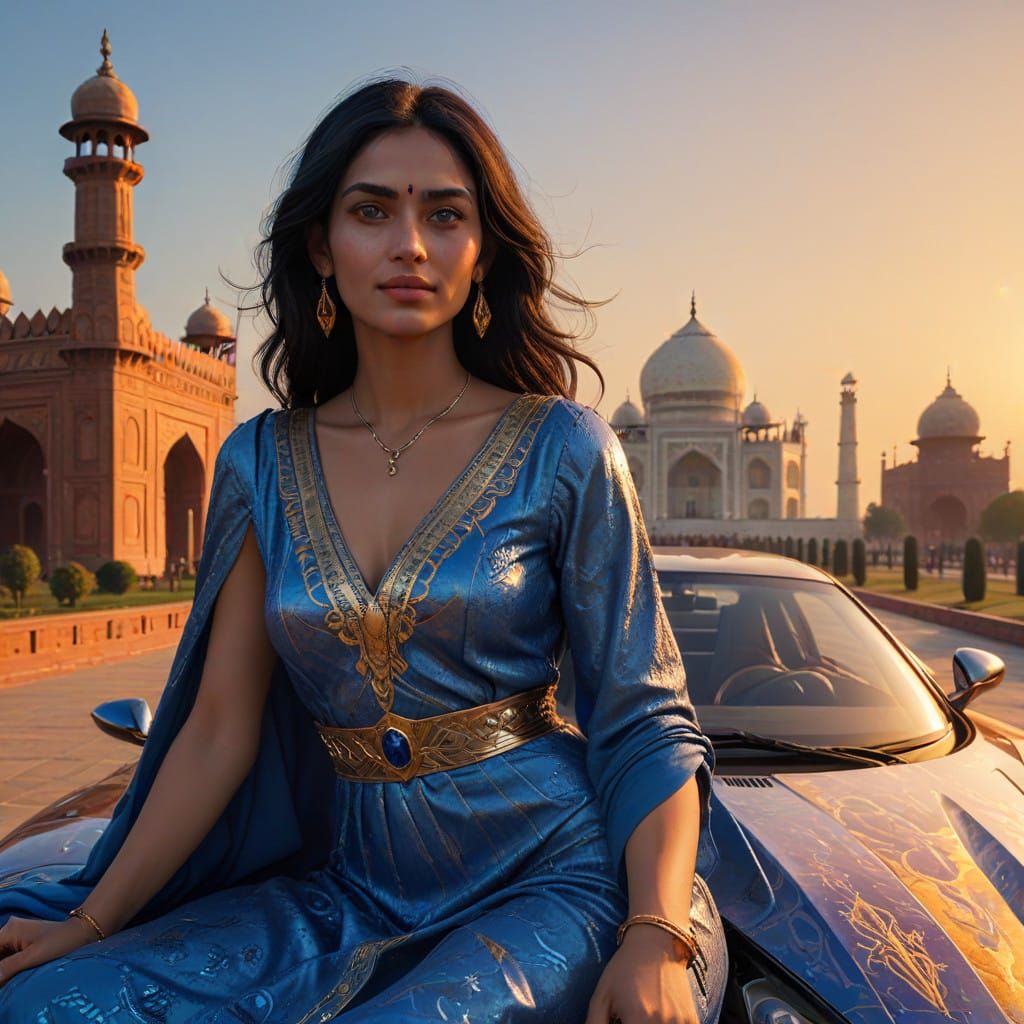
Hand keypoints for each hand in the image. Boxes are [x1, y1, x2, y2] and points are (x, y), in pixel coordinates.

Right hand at [0, 915, 100, 985]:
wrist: (81, 933)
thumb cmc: (60, 943)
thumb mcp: (32, 957)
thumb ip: (6, 968)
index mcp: (9, 930)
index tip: (3, 976)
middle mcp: (9, 929)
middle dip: (0, 969)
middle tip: (8, 979)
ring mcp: (16, 935)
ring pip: (1, 957)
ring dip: (4, 968)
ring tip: (13, 976)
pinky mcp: (23, 941)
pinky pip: (8, 956)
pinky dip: (8, 966)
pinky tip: (14, 975)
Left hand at [585, 924, 700, 1023]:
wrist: (656, 943)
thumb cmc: (624, 967)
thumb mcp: (602, 995)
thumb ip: (594, 1023)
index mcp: (638, 1018)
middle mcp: (661, 1022)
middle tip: (628, 1019)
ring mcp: (680, 1023)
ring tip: (642, 1016)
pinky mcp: (692, 1021)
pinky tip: (657, 1018)